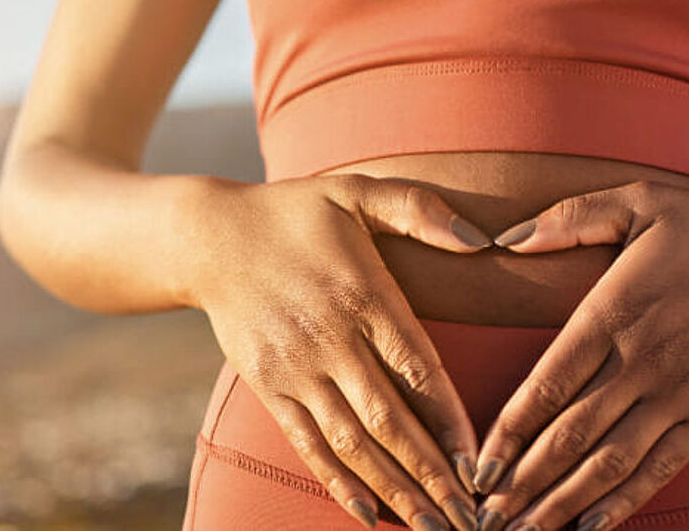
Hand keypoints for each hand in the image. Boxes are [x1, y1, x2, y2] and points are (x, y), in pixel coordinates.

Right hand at [182, 173, 494, 530]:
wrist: (206, 237)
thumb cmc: (297, 211)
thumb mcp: (358, 191)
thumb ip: (420, 209)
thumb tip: (481, 238)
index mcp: (363, 294)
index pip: (417, 368)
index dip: (450, 419)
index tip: (481, 462)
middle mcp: (330, 339)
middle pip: (389, 419)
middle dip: (432, 474)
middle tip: (472, 518)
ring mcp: (296, 369)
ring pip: (351, 442)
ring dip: (394, 490)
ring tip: (432, 528)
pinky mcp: (269, 387)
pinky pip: (308, 444)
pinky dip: (339, 483)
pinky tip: (370, 516)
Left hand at [469, 181, 688, 530]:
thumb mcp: (639, 200)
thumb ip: (569, 218)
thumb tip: (506, 239)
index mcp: (611, 313)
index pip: (545, 385)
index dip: (507, 432)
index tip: (477, 466)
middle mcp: (639, 362)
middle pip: (567, 435)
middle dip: (521, 482)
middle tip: (484, 516)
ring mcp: (677, 394)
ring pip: (607, 462)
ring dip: (561, 503)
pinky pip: (660, 468)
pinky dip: (623, 502)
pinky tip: (591, 528)